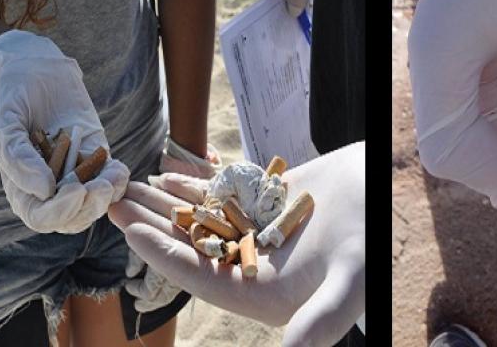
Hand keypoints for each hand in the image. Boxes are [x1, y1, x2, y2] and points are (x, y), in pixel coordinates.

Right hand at [0, 30, 129, 232]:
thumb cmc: (14, 98)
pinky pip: (111, 181)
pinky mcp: (97, 158)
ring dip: (108, 197)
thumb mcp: (6, 123)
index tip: (77, 190)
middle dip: (89, 208)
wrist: (37, 71)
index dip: (59, 212)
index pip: (40, 217)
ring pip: (94, 204)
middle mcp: (49, 187)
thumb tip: (43, 190)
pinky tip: (119, 167)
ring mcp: (75, 174)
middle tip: (102, 186)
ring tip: (114, 174)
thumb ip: (18, 157)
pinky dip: (119, 180)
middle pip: (71, 218)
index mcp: (21, 186)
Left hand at [108, 142, 364, 346]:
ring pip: (198, 219)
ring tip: (128, 186)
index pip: (199, 275)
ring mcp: (253, 233)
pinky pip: (217, 196)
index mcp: (263, 293)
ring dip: (162, 204)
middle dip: (150, 225)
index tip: (129, 231)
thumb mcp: (350, 283)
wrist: (384, 190)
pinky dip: (191, 185)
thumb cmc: (372, 241)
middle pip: (189, 246)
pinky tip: (165, 175)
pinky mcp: (260, 205)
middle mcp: (252, 266)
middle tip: (112, 201)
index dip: (163, 255)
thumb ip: (321, 321)